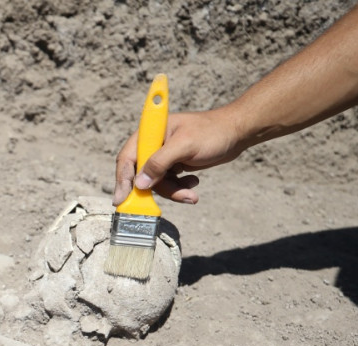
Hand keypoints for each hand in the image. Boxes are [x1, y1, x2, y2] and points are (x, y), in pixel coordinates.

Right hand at [112, 108, 247, 205]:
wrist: (237, 133)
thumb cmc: (212, 132)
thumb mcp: (184, 146)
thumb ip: (159, 163)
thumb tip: (140, 184)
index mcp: (150, 133)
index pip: (127, 159)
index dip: (123, 180)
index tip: (120, 200)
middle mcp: (153, 145)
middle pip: (141, 175)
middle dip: (159, 189)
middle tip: (178, 196)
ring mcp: (163, 156)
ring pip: (156, 183)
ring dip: (173, 191)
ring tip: (191, 191)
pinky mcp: (173, 165)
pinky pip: (168, 183)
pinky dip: (180, 188)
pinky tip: (193, 182)